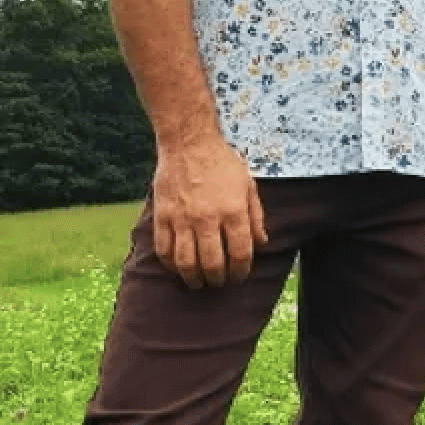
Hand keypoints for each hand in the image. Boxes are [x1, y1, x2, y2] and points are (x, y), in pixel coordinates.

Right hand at [151, 134, 267, 288]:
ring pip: (186, 262)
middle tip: (220, 282)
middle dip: (219, 279)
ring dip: (194, 278)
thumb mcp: (248, 185)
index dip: (241, 271)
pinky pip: (164, 249)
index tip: (240, 276)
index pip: (240, 254)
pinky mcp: (163, 215)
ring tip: (199, 282)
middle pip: (213, 263)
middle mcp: (208, 218)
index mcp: (233, 211)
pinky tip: (177, 267)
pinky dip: (170, 264)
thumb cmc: (222, 162)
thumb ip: (256, 216)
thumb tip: (261, 244)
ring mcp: (183, 218)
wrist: (189, 142)